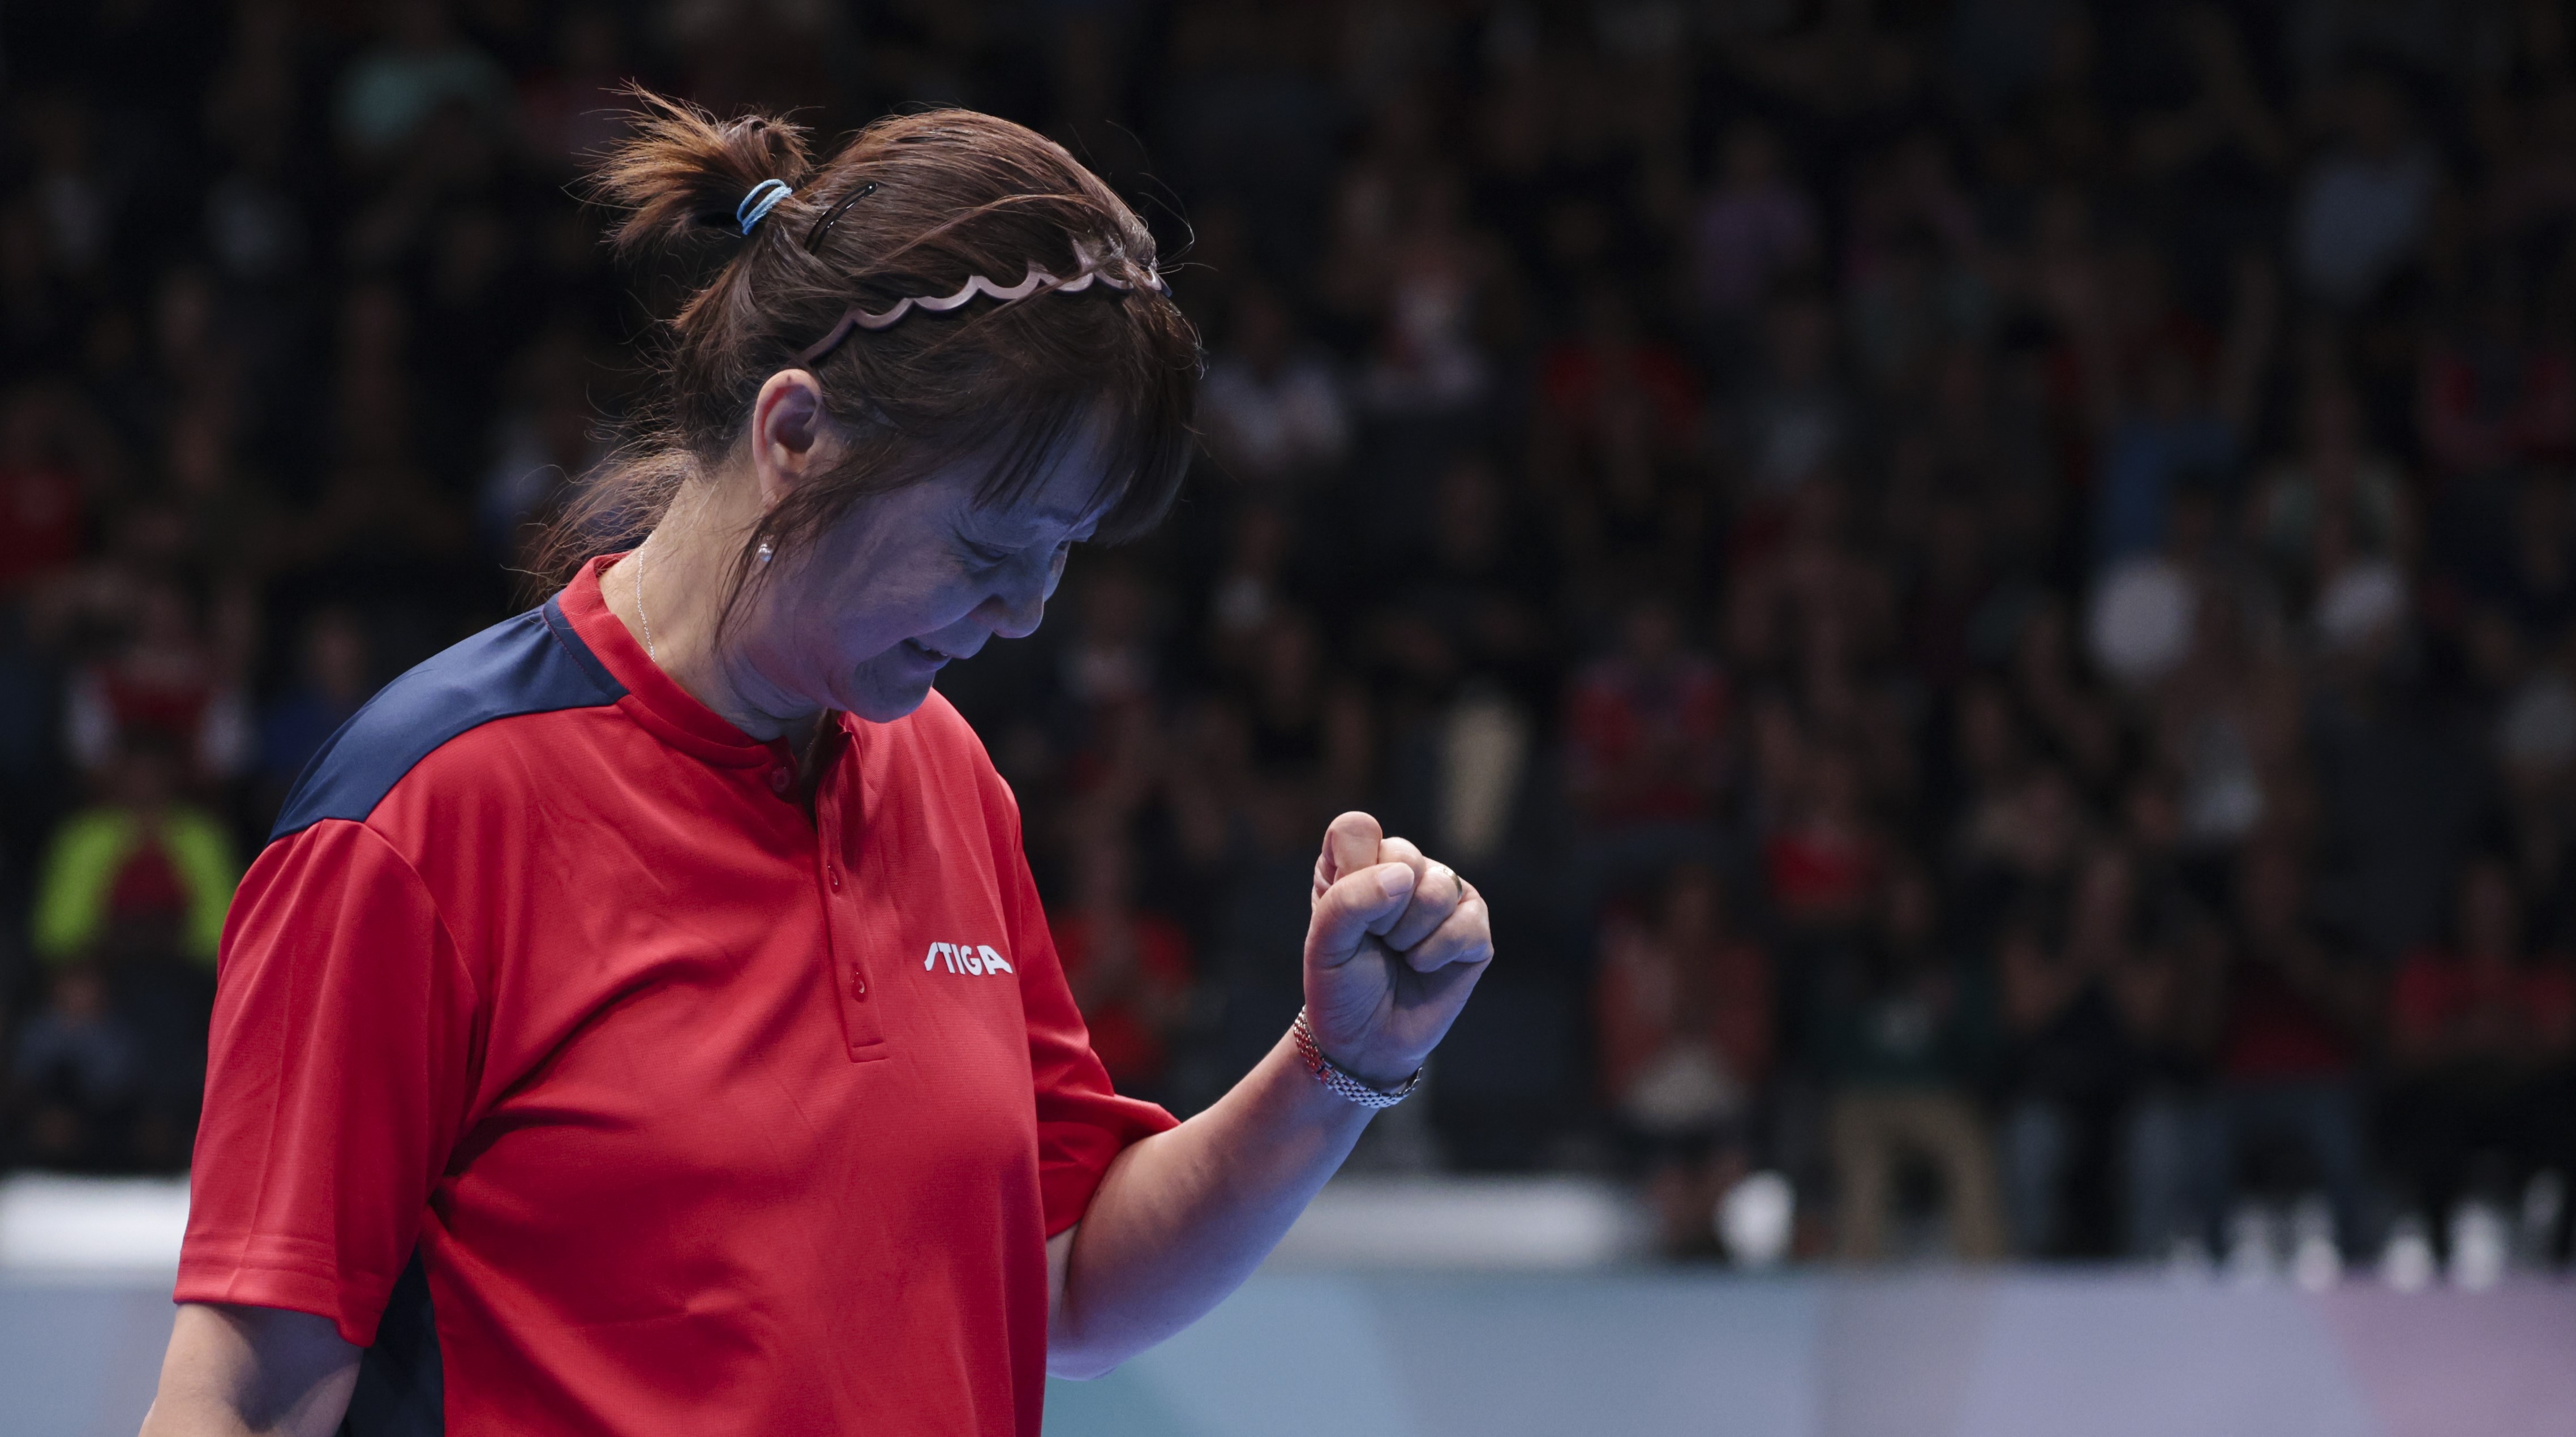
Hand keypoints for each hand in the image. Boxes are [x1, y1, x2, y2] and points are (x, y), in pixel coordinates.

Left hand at [1301, 811, 1493, 1087]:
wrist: (1365, 1041)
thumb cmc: (1341, 985)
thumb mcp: (1325, 943)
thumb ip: (1350, 899)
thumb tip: (1404, 877)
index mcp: (1358, 861)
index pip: (1357, 828)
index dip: (1351, 872)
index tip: (1345, 914)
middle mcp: (1405, 868)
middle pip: (1403, 856)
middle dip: (1382, 914)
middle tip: (1375, 941)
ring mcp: (1444, 895)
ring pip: (1437, 890)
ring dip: (1409, 937)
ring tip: (1399, 953)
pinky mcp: (1475, 927)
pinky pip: (1465, 924)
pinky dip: (1436, 955)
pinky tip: (1424, 966)